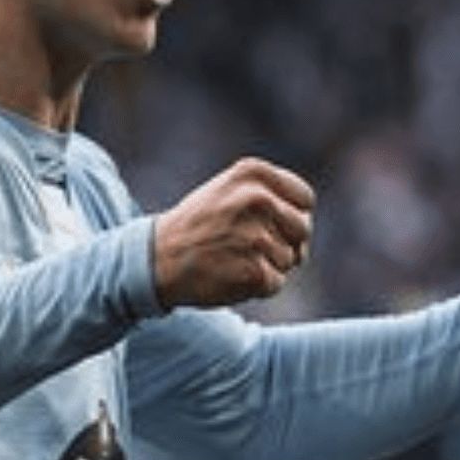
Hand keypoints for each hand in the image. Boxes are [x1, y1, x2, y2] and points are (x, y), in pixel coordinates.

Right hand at [153, 157, 314, 308]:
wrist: (153, 258)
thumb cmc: (197, 226)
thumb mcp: (229, 191)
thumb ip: (270, 196)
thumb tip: (306, 233)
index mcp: (253, 172)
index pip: (304, 200)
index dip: (289, 217)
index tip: (263, 224)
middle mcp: (257, 199)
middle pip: (303, 230)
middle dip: (285, 243)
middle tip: (247, 247)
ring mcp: (255, 236)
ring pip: (290, 260)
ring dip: (266, 266)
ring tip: (231, 259)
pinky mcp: (253, 270)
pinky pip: (275, 284)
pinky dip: (256, 287)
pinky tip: (229, 275)